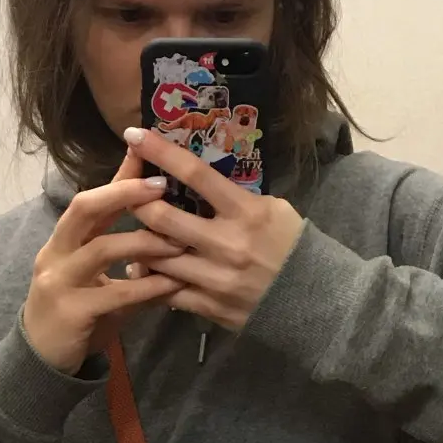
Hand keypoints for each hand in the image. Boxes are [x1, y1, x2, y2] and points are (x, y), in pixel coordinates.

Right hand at [21, 158, 181, 372]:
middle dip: (122, 193)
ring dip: (144, 242)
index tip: (146, 154)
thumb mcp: (100, 281)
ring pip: (101, 249)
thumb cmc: (76, 317)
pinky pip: (114, 293)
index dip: (117, 177)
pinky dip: (146, 287)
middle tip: (161, 186)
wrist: (42, 363)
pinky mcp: (71, 311)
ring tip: (178, 242)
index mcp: (63, 242)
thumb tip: (169, 233)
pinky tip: (172, 284)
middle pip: (84, 209)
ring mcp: (59, 281)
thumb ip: (127, 259)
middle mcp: (55, 254)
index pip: (90, 200)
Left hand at [122, 126, 304, 329]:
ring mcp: (216, 279)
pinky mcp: (211, 307)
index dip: (161, 152)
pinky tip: (144, 269)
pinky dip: (151, 279)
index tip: (134, 135)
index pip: (195, 175)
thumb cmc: (292, 247)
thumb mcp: (273, 210)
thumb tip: (196, 183)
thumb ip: (234, 198)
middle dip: (136, 203)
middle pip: (163, 218)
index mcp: (245, 213)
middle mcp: (227, 244)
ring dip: (140, 244)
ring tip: (131, 237)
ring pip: (157, 258)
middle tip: (125, 195)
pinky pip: (167, 292)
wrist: (316, 301)